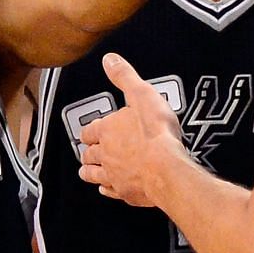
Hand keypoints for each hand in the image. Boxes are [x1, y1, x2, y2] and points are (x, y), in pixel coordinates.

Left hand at [79, 53, 186, 205]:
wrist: (167, 168)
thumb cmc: (156, 133)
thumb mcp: (142, 94)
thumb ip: (124, 77)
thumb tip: (109, 60)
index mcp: (107, 130)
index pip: (89, 130)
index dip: (89, 130)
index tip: (91, 131)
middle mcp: (105, 154)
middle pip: (89, 154)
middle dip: (88, 152)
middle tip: (89, 151)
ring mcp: (114, 175)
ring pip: (93, 175)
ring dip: (89, 171)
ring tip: (86, 171)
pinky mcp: (125, 192)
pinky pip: (110, 191)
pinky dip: (106, 189)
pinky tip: (107, 188)